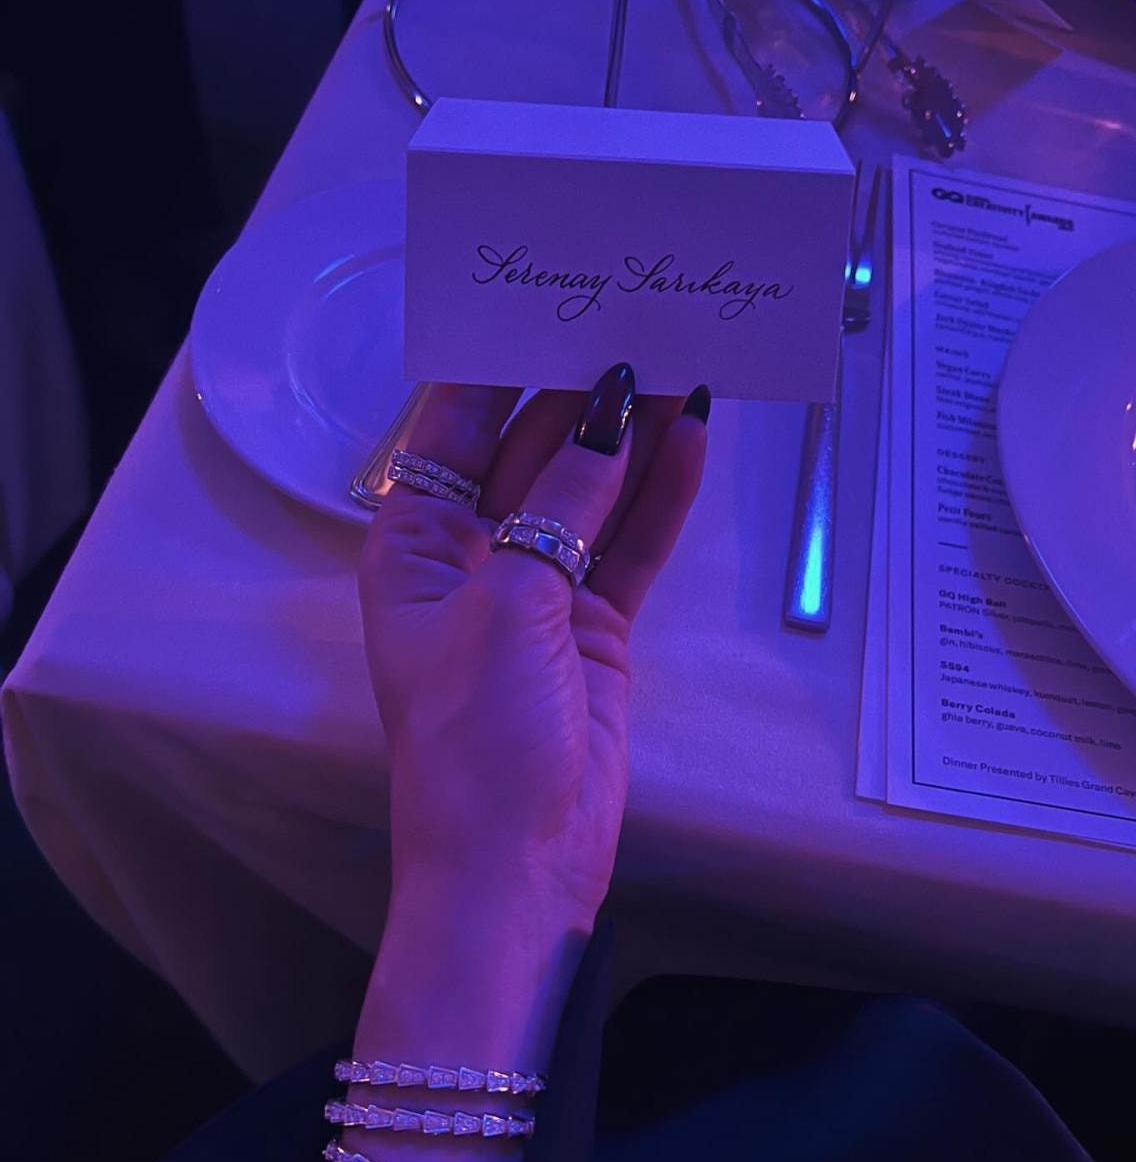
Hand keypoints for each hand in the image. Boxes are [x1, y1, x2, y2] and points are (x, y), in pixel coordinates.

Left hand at [359, 369, 707, 936]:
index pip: (452, 430)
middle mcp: (473, 556)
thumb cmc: (476, 739)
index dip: (495, 366)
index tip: (544, 297)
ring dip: (633, 435)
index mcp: (414, 545)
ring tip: (682, 357)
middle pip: (531, 453)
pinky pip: (633, 546)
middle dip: (579, 391)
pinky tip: (696, 437)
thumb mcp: (506, 607)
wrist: (519, 863)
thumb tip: (606, 415)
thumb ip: (559, 506)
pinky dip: (662, 498)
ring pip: (592, 494)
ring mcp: (540, 591)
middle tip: (635, 313)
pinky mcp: (597, 626)